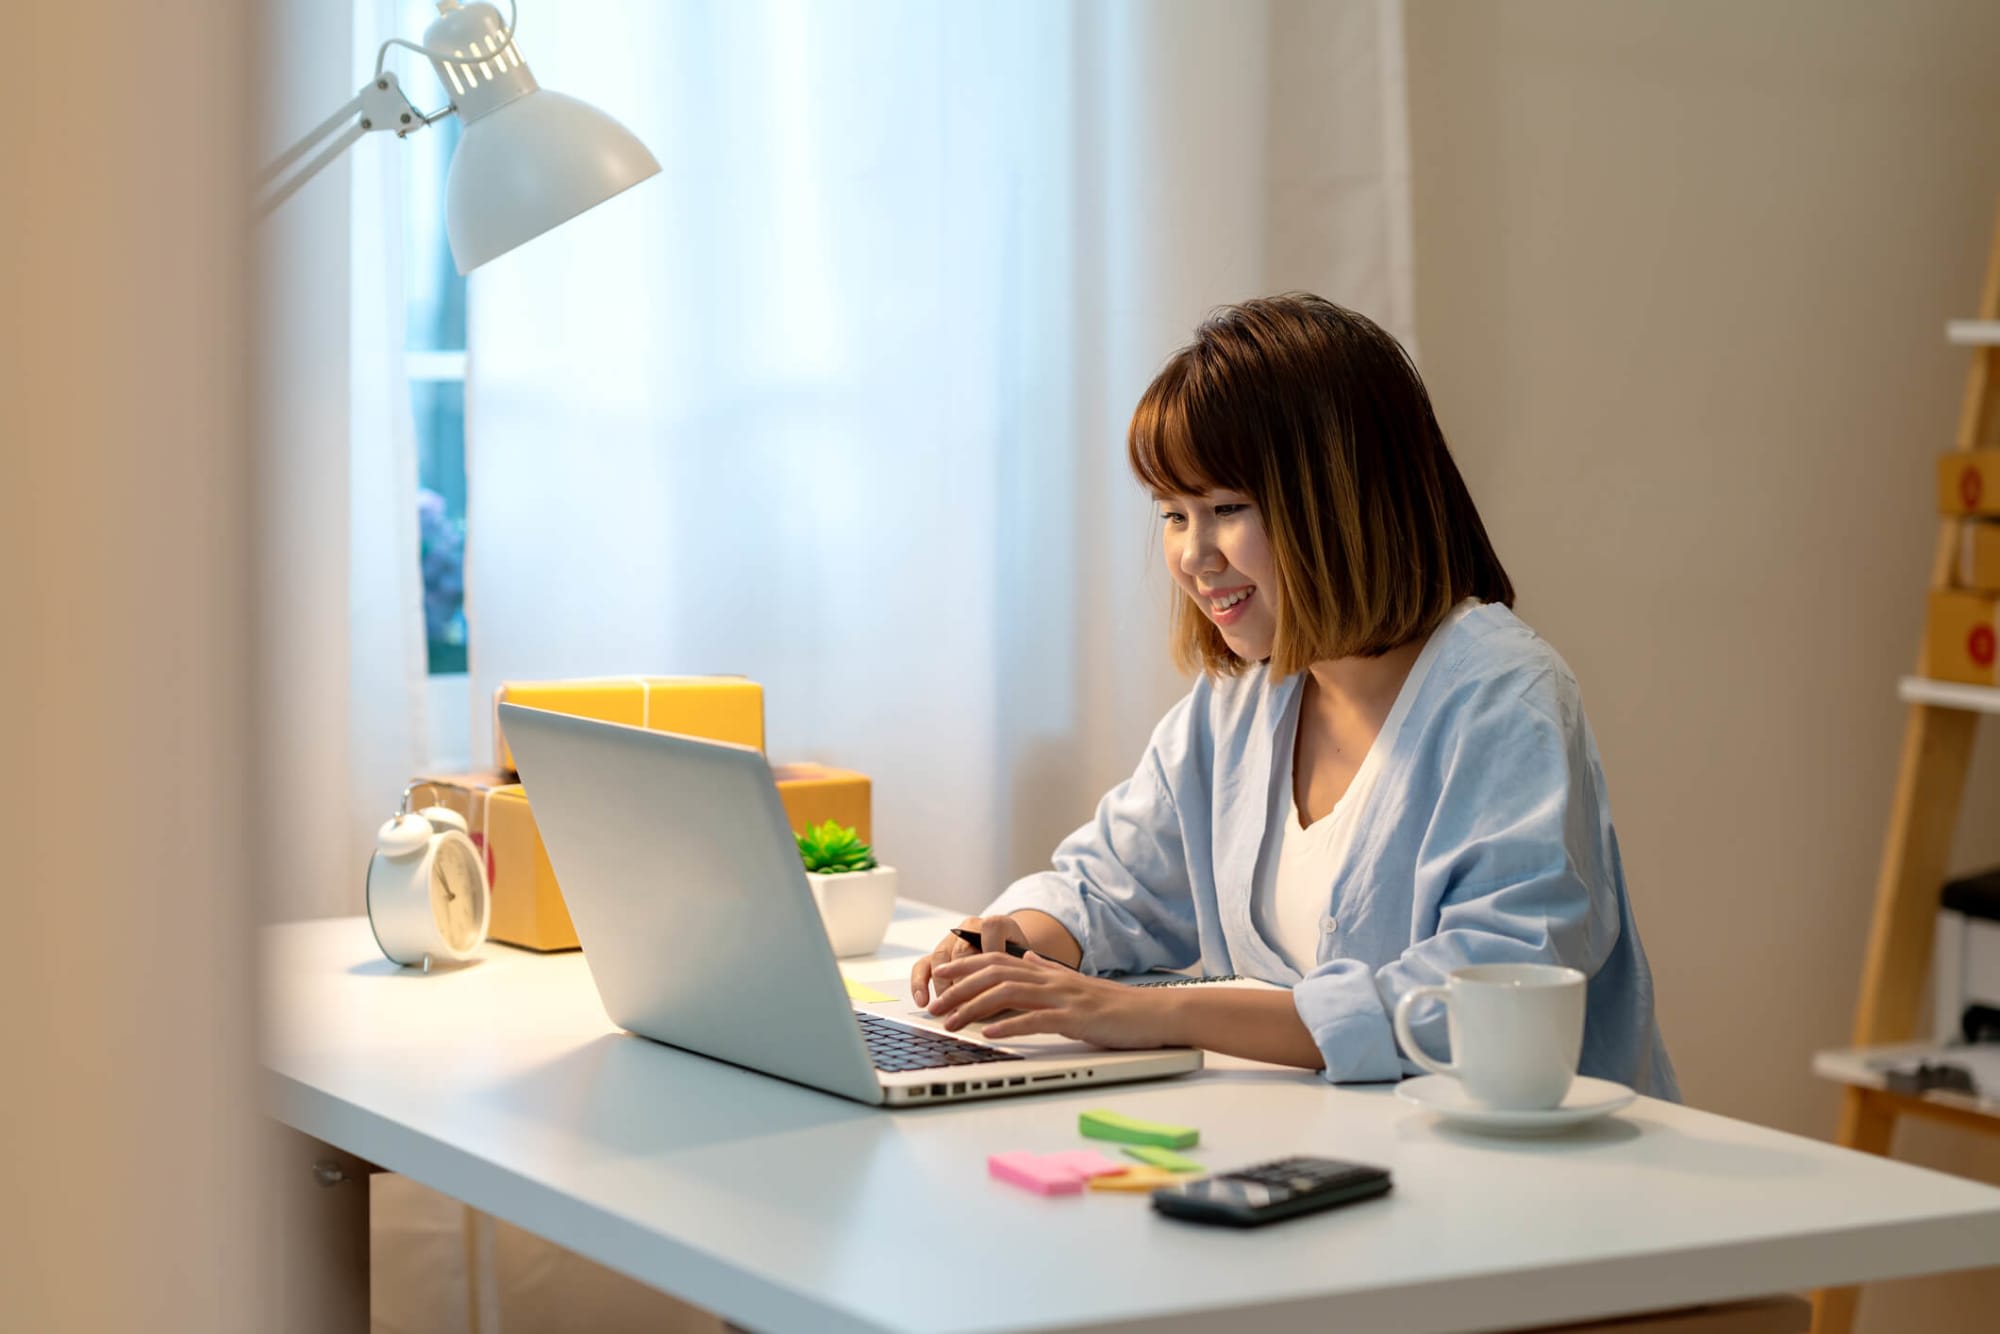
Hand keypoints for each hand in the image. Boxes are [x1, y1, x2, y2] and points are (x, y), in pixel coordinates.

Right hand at [910, 914, 1028, 1006]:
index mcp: (999, 923)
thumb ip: (1019, 973)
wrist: (1011, 958)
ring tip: (949, 1010)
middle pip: (962, 949)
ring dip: (943, 987)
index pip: (992, 928)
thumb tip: (1003, 996)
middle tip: (967, 1006)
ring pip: (940, 957)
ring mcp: (952, 939)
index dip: (993, 950)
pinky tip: (923, 1002)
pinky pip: (922, 965)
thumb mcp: (1027, 966)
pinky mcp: (938, 955)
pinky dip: (920, 984)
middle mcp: (972, 927)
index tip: (995, 977)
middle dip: (964, 981)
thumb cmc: (1021, 966)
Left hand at [924, 953, 1176, 1048]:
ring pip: (1009, 993)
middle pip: (995, 974)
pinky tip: (989, 1033)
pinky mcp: (1076, 1018)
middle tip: (934, 1006)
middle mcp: (1052, 979)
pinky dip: (1009, 1025)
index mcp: (1050, 973)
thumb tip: (1029, 956)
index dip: (966, 964)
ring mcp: (1063, 997)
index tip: (940, 973)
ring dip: (975, 1008)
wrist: (1155, 1013)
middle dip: (959, 989)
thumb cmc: (1117, 1005)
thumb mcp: (1077, 983)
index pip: (998, 960)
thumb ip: (1049, 970)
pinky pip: (1036, 1019)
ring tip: (952, 1023)